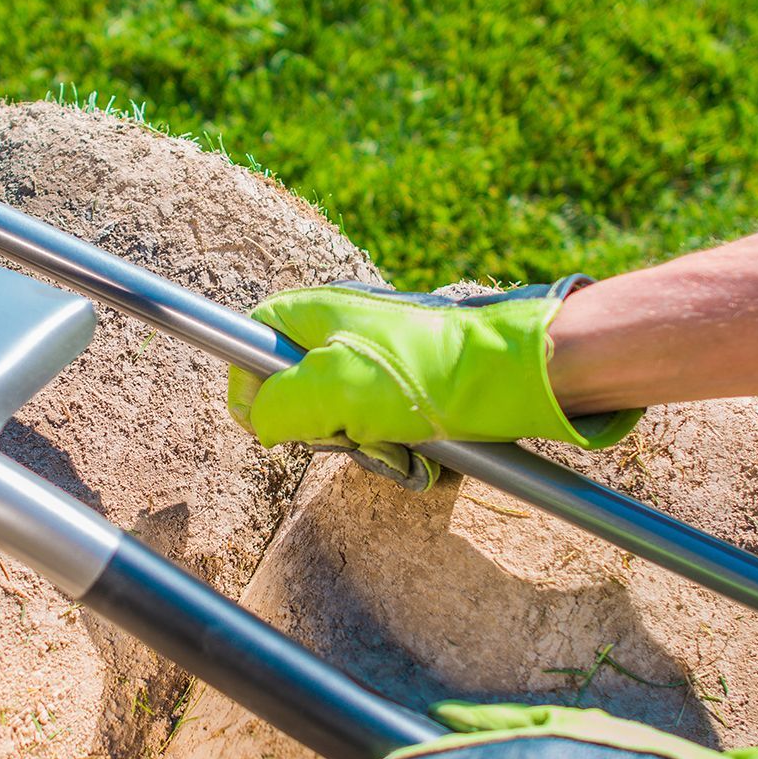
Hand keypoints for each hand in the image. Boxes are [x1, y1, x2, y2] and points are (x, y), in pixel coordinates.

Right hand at [227, 281, 640, 487]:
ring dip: (362, 440)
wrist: (509, 377)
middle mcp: (346, 329)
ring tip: (393, 439)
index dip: (247, 384)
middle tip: (345, 430)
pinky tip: (416, 446)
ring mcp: (381, 357)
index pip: (254, 337)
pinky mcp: (413, 385)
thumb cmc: (421, 374)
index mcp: (317, 313)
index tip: (260, 422)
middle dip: (317, 423)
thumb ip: (276, 405)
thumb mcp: (328, 389)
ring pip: (341, 414)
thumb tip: (260, 423)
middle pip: (297, 386)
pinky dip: (394, 444)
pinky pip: (382, 425)